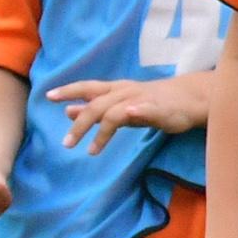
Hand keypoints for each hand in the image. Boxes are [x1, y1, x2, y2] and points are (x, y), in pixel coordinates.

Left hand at [49, 74, 206, 155]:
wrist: (189, 98)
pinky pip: (147, 109)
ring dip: (102, 131)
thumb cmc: (152, 102)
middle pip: (97, 105)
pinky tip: (131, 113)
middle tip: (67, 143)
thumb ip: (96, 109)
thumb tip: (67, 111)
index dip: (69, 90)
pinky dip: (138, 110)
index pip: (88, 87)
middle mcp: (125, 92)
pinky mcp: (159, 109)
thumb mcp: (119, 105)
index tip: (48, 96)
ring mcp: (142, 100)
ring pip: (116, 112)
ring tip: (92, 150)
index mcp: (115, 89)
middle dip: (80, 124)